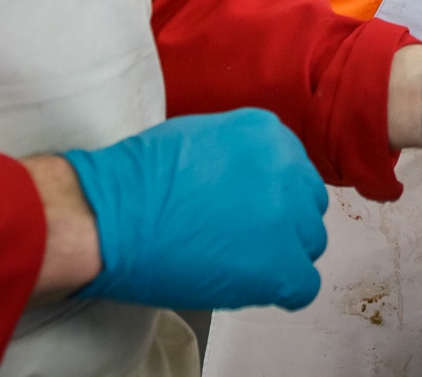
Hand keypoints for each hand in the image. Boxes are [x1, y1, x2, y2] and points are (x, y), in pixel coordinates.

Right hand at [63, 110, 327, 311]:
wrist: (111, 216)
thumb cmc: (139, 179)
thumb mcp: (202, 137)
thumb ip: (242, 154)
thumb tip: (253, 180)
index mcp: (268, 133)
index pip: (294, 170)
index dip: (272, 195)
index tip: (248, 209)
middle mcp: (287, 168)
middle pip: (307, 204)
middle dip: (282, 222)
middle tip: (244, 237)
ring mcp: (287, 217)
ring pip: (310, 243)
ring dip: (282, 254)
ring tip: (239, 261)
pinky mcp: (279, 265)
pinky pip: (304, 285)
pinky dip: (281, 290)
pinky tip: (249, 285)